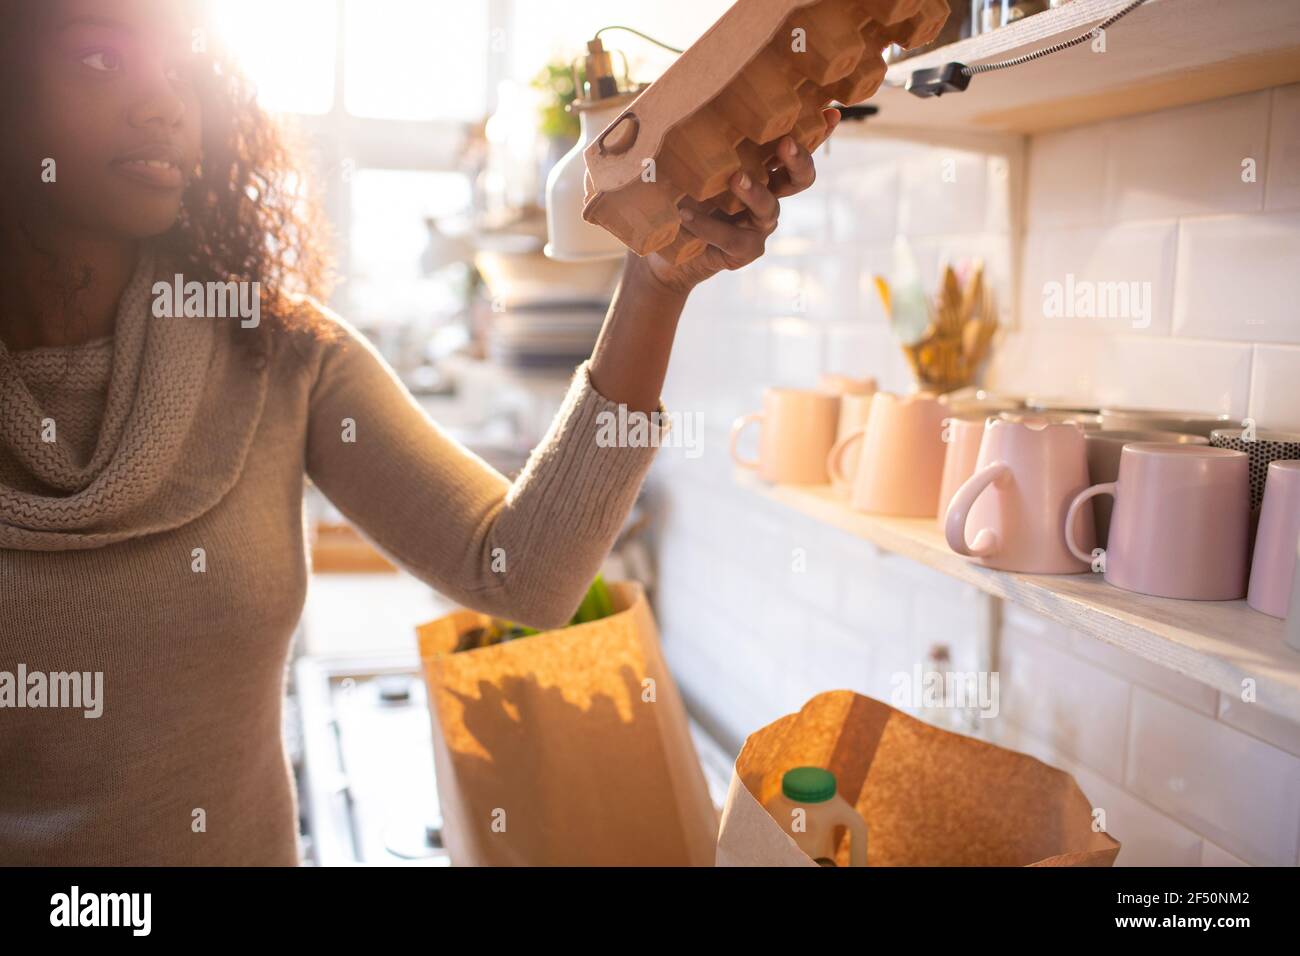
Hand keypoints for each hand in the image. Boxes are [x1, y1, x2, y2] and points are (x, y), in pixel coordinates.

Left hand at [637, 108, 840, 296]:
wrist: (663, 251)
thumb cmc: (677, 197)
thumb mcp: (685, 163)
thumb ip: (694, 138)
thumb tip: (681, 94)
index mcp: (763, 169)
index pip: (796, 148)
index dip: (817, 132)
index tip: (831, 112)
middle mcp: (768, 195)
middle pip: (800, 179)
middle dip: (798, 159)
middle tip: (785, 143)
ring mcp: (759, 226)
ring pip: (769, 207)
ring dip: (753, 190)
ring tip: (734, 177)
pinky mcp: (743, 251)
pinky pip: (732, 237)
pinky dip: (708, 225)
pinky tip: (686, 213)